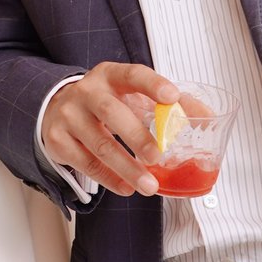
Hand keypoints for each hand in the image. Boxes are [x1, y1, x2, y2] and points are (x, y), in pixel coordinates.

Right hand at [41, 62, 181, 195]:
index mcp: (109, 76)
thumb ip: (167, 104)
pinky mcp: (57, 140)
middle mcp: (86, 92)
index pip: (133, 74)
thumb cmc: (103, 102)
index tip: (172, 97)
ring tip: (149, 185)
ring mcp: (69, 116)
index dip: (153, 84)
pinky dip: (108, 178)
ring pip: (99, 144)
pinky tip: (125, 187)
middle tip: (157, 155)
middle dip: (136, 136)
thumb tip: (205, 117)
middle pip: (111, 112)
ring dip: (126, 168)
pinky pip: (85, 163)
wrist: (56, 108)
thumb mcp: (130, 94)